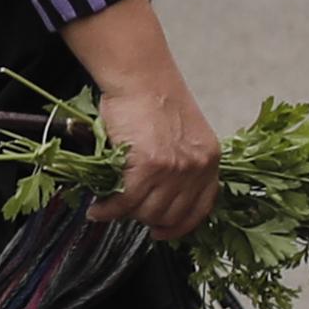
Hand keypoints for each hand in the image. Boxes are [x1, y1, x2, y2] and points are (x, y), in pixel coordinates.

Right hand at [92, 62, 219, 241]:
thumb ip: (178, 162)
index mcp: (209, 160)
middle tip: (125, 213)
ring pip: (148, 211)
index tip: (162, 231)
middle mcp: (196, 168)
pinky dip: (109, 209)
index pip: (201, 208)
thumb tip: (154, 192)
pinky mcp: (149, 166)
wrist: (140, 77)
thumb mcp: (181, 133)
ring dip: (125, 215)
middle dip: (145, 219)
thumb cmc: (152, 97)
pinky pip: (126, 200)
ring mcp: (174, 169)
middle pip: (171, 214)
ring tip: (107, 209)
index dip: (179, 226)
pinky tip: (98, 209)